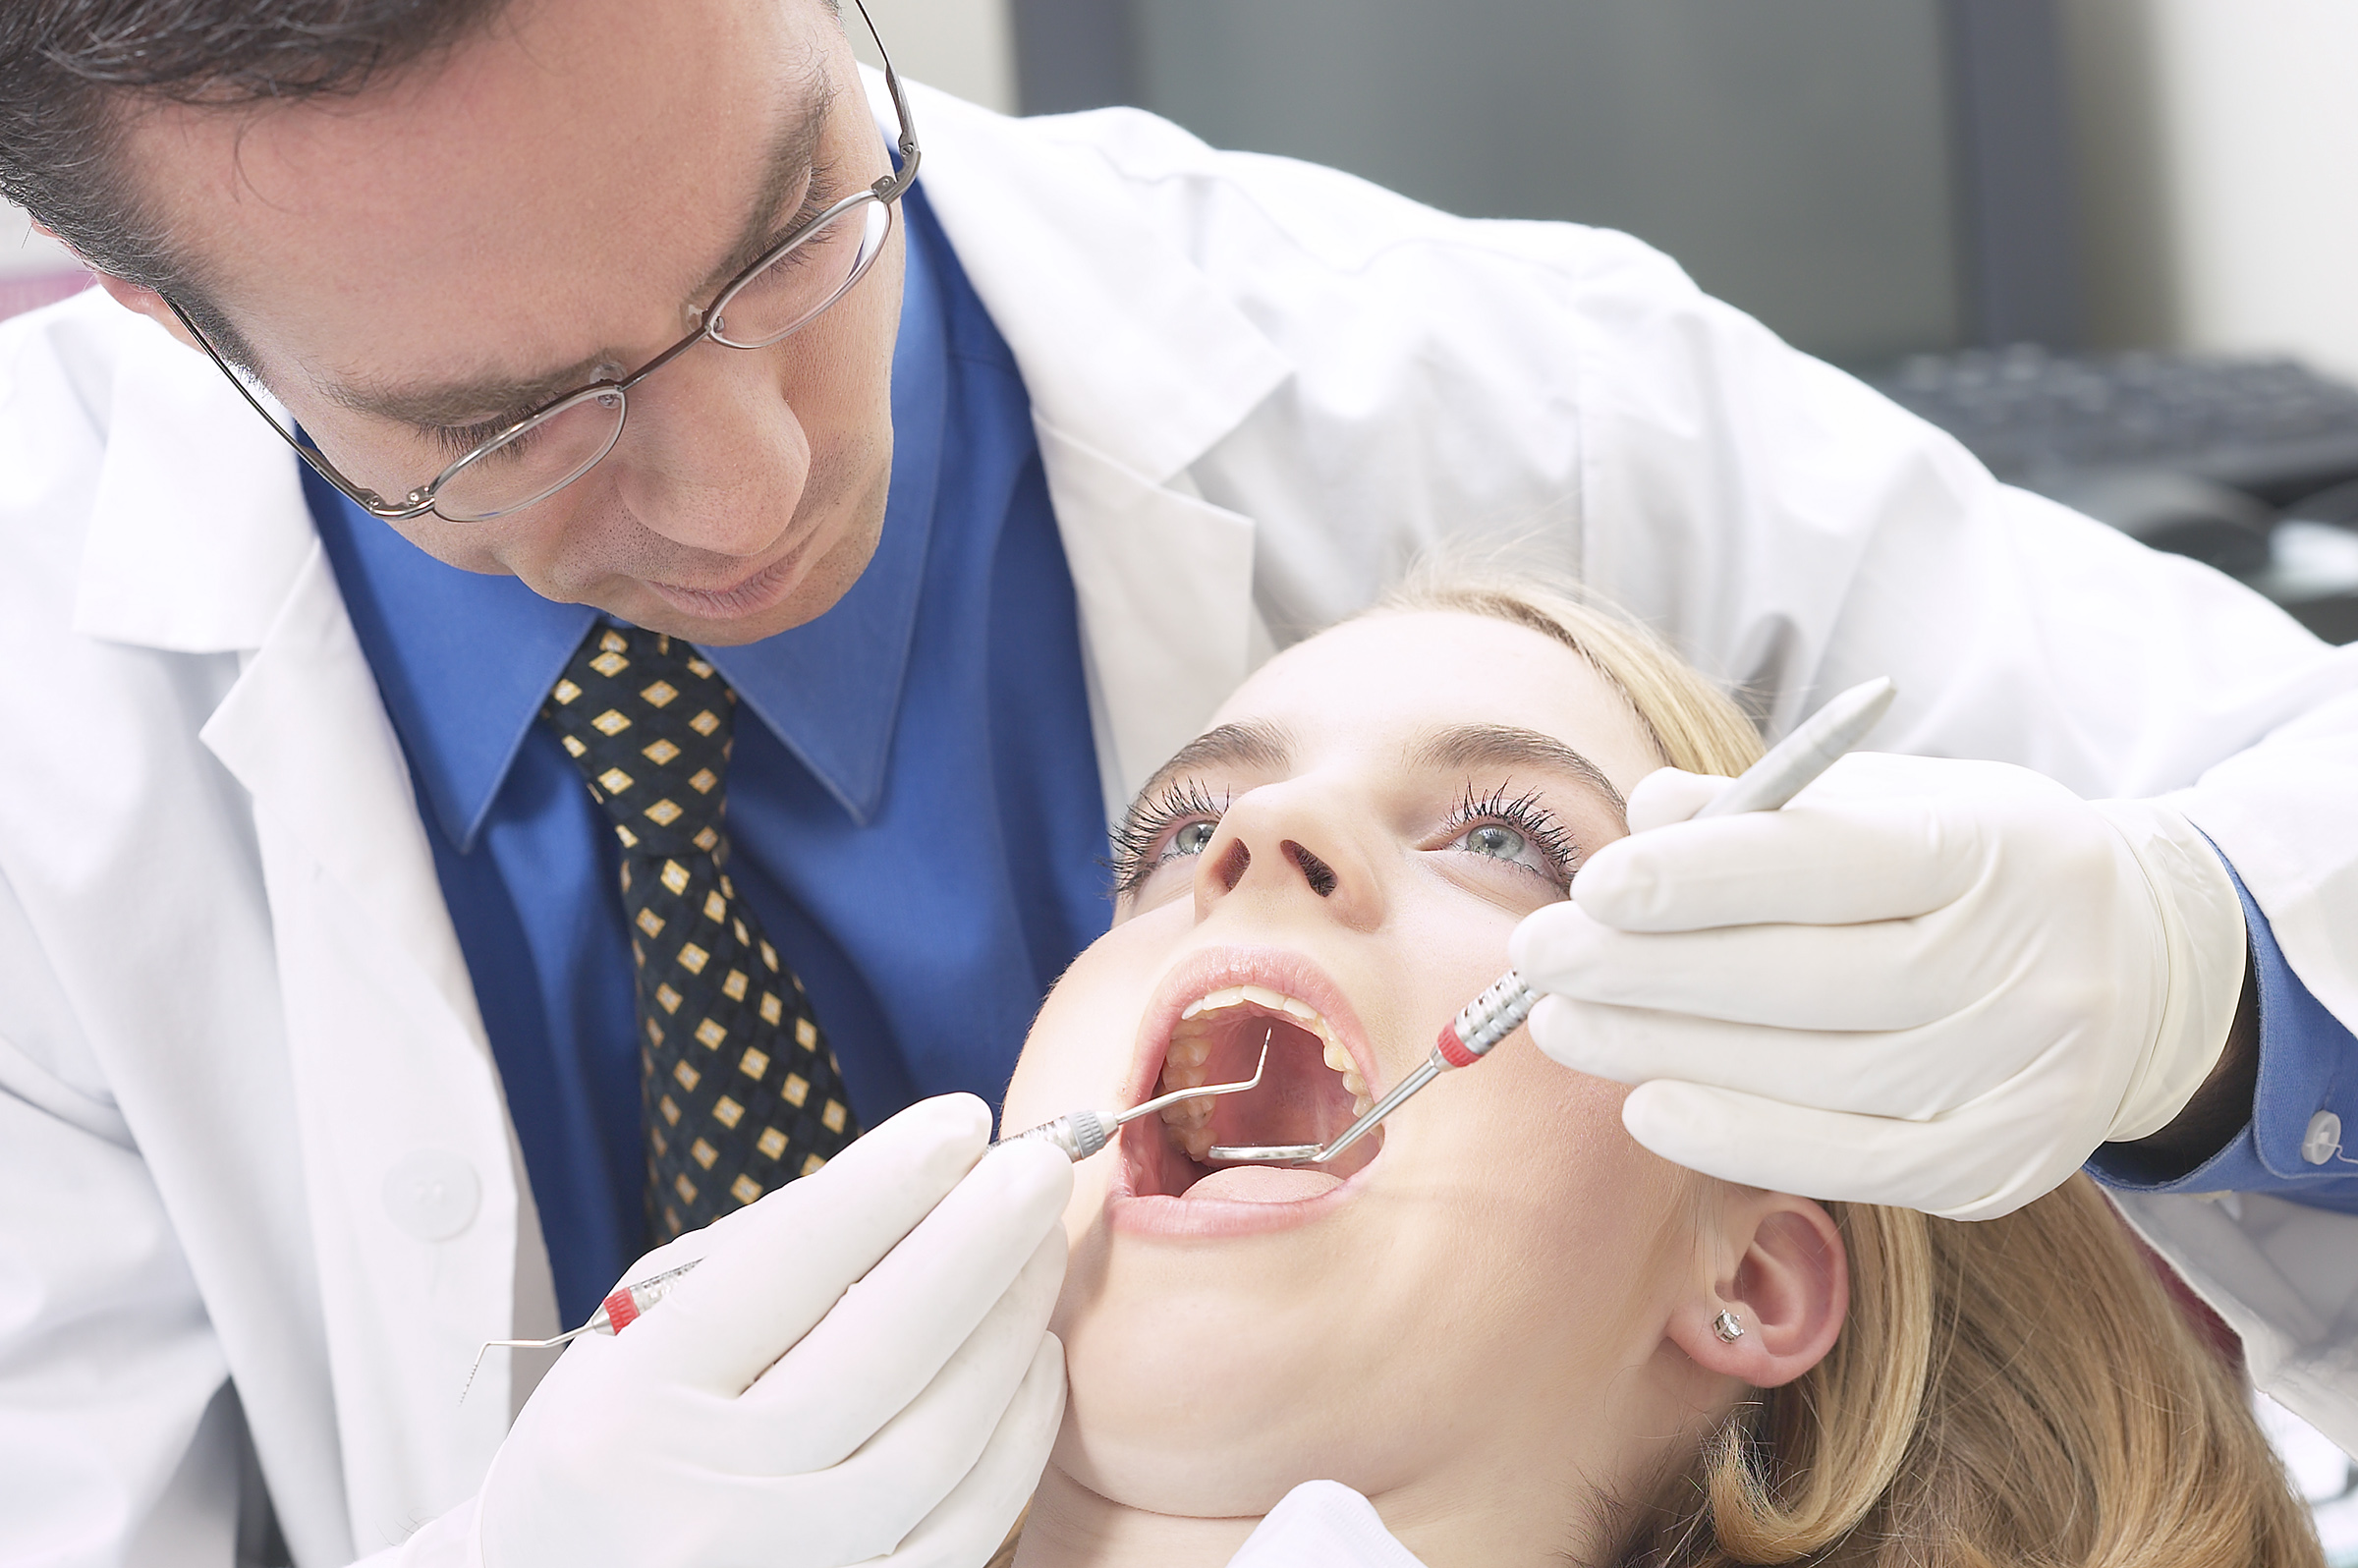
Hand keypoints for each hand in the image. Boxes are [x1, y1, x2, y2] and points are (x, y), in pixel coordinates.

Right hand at [478, 1095, 1069, 1566]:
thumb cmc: (614, 1451)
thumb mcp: (637, 1346)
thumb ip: (760, 1262)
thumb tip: (916, 1179)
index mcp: (626, 1412)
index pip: (781, 1272)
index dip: (885, 1185)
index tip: (961, 1121)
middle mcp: (699, 1509)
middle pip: (880, 1352)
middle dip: (978, 1242)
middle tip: (1040, 1167)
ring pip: (940, 1441)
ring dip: (1009, 1328)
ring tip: (1038, 1253)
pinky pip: (969, 1526)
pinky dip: (1018, 1432)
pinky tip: (1032, 1359)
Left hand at [1509, 753, 2248, 1219]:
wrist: (2141, 974)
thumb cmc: (1980, 873)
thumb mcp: (1904, 801)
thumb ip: (1778, 807)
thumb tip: (1650, 809)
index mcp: (1993, 848)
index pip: (1830, 863)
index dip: (1704, 878)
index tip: (1597, 883)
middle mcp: (2021, 967)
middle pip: (1807, 977)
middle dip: (1652, 969)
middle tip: (1542, 956)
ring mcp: (2018, 1077)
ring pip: (1812, 1073)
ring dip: (1666, 1050)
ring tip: (1563, 1023)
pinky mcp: (1998, 1166)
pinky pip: (1847, 1164)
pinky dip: (1736, 1138)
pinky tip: (1646, 1107)